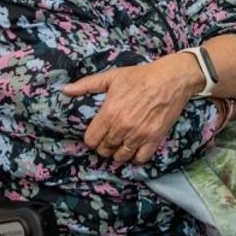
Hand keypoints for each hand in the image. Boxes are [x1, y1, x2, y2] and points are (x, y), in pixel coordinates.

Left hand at [62, 54, 199, 165]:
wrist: (171, 79)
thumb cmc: (140, 76)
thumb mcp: (112, 76)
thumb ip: (87, 85)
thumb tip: (65, 90)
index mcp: (109, 113)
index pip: (91, 140)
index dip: (92, 138)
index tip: (96, 134)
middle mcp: (122, 127)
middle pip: (105, 150)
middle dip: (104, 146)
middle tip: (108, 139)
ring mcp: (139, 135)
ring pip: (121, 157)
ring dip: (118, 153)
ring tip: (119, 146)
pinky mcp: (154, 139)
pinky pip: (140, 159)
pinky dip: (135, 158)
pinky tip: (134, 150)